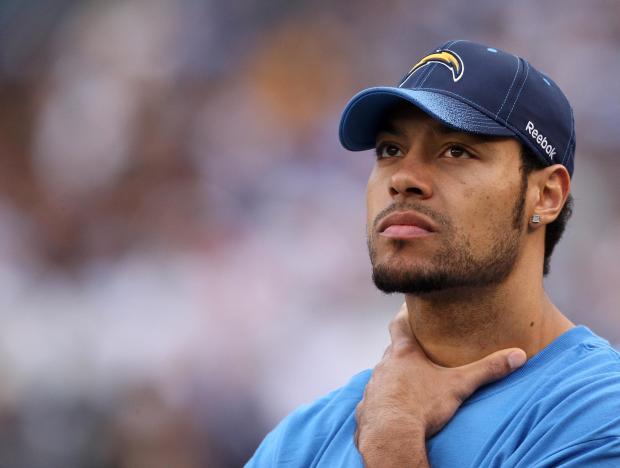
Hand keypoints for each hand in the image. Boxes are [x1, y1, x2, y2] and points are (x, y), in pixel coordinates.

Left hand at [355, 303, 526, 466]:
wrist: (391, 434)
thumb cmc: (422, 406)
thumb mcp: (459, 385)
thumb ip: (487, 370)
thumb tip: (518, 355)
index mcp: (404, 354)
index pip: (399, 325)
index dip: (403, 315)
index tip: (408, 308)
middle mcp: (383, 367)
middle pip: (391, 351)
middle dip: (402, 350)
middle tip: (415, 349)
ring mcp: (372, 387)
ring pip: (382, 375)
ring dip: (392, 376)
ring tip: (406, 381)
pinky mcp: (366, 408)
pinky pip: (373, 400)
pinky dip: (382, 401)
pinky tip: (391, 408)